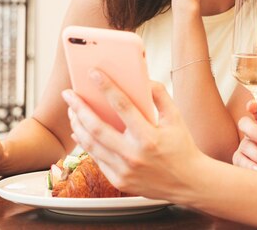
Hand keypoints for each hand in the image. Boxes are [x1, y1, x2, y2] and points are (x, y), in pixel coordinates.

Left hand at [62, 73, 202, 199]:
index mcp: (149, 137)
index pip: (123, 106)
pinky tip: (80, 130)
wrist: (188, 183)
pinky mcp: (119, 181)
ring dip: (78, 124)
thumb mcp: (176, 117)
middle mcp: (134, 155)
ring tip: (71, 109)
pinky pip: (96, 158)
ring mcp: (124, 171)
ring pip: (92, 145)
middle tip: (68, 94)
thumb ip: (160, 95)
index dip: (107, 87)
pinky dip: (85, 142)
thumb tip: (142, 79)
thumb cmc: (182, 147)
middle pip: (98, 128)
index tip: (93, 73)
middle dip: (79, 108)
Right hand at [233, 99, 256, 174]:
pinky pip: (240, 161)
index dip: (252, 106)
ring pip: (244, 145)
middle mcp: (254, 135)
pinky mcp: (243, 163)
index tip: (252, 106)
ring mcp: (247, 148)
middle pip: (245, 124)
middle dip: (255, 131)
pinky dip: (250, 166)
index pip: (256, 111)